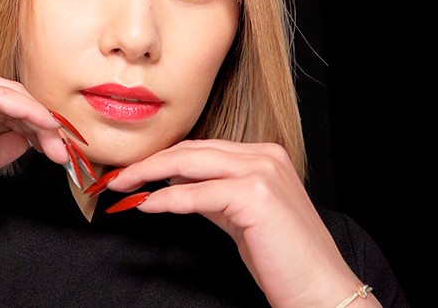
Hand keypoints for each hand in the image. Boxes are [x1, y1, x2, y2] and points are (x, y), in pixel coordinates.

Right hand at [0, 64, 67, 232]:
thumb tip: (23, 140)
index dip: (30, 122)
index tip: (53, 146)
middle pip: (6, 94)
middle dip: (39, 121)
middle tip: (63, 148)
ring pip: (6, 93)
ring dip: (38, 119)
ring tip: (58, 145)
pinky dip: (25, 112)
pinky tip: (43, 128)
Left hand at [104, 139, 371, 306]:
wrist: (320, 290)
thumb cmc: (283, 259)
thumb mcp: (241, 215)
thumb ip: (212, 195)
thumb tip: (173, 184)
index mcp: (264, 156)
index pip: (201, 148)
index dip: (163, 158)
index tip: (135, 170)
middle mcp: (265, 156)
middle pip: (191, 151)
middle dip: (149, 162)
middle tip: (117, 176)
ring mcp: (262, 171)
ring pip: (189, 164)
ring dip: (148, 173)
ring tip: (122, 185)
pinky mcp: (254, 195)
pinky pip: (195, 194)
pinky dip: (165, 199)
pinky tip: (145, 204)